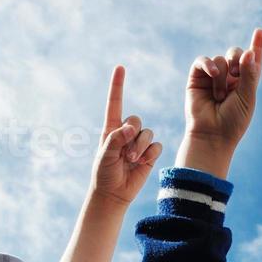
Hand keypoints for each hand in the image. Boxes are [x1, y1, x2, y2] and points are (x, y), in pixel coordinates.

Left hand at [91, 66, 161, 207]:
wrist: (114, 193)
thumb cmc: (104, 173)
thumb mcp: (105, 155)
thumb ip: (116, 138)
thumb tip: (131, 127)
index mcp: (111, 128)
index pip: (115, 103)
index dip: (118, 85)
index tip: (120, 67)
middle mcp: (126, 132)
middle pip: (136, 119)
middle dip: (133, 135)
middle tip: (125, 153)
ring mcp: (139, 143)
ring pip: (148, 133)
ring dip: (140, 147)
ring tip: (132, 161)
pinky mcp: (150, 154)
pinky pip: (156, 146)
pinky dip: (149, 154)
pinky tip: (142, 163)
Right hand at [179, 28, 261, 176]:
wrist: (212, 134)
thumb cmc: (233, 120)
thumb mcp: (247, 97)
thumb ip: (249, 74)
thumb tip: (249, 52)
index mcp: (246, 82)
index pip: (253, 60)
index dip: (257, 45)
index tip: (260, 31)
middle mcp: (230, 77)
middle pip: (236, 52)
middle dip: (237, 59)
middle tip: (235, 75)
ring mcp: (213, 76)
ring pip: (221, 59)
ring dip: (221, 77)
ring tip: (219, 97)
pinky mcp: (197, 77)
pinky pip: (203, 61)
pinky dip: (208, 64)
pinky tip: (213, 73)